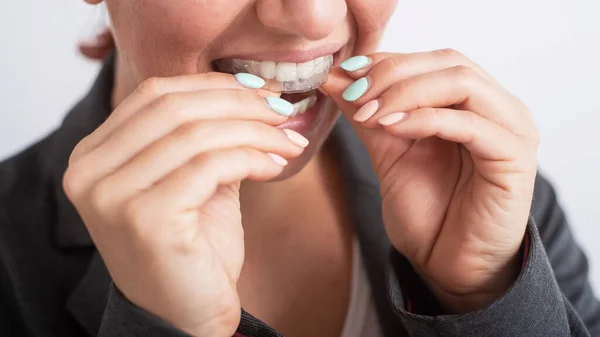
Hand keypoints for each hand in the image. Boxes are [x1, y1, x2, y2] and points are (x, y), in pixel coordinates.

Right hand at [63, 73, 306, 335]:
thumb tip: (252, 90)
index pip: (155, 94)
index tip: (261, 91)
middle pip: (176, 107)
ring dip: (255, 131)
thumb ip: (205, 136)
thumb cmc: (192, 249)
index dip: (215, 85)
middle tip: (282, 111)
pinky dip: (253, 158)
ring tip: (288, 141)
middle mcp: (89, 172)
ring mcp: (112, 196)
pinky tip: (276, 167)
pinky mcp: (146, 219)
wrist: (186, 316)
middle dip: (240, 103)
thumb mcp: (192, 180)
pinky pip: (211, 166)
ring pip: (197, 134)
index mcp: (94, 155)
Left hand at [322, 49, 538, 312]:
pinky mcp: (515, 157)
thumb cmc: (427, 211)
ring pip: (462, 83)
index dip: (388, 60)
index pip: (433, 60)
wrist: (450, 266)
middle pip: (448, 63)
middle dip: (392, 74)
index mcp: (472, 103)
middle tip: (353, 94)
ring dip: (406, 92)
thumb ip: (367, 114)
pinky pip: (471, 124)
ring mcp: (511, 130)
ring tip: (368, 113)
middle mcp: (498, 108)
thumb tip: (335, 77)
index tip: (346, 72)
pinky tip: (391, 127)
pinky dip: (425, 119)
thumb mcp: (388, 152)